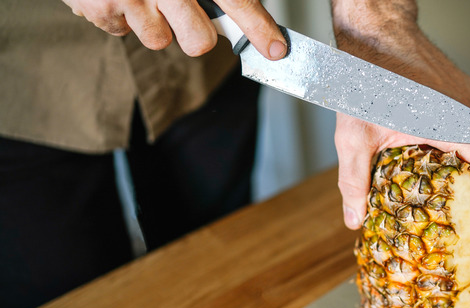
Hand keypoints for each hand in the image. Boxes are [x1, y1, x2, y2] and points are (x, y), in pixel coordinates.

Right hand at [62, 0, 286, 58]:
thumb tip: (246, 13)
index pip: (235, 0)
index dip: (257, 26)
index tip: (275, 49)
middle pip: (197, 41)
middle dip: (196, 34)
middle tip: (185, 13)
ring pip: (159, 40)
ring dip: (156, 23)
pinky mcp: (102, 8)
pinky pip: (124, 32)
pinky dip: (125, 16)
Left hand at [331, 0, 469, 228]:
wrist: (374, 32)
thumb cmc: (364, 78)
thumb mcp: (354, 137)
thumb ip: (355, 181)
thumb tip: (355, 220)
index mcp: (452, 124)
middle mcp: (467, 109)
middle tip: (453, 208)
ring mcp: (467, 96)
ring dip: (456, 159)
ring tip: (429, 176)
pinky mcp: (462, 88)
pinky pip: (463, 121)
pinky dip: (450, 139)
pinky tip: (422, 146)